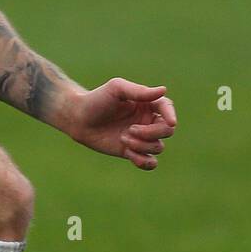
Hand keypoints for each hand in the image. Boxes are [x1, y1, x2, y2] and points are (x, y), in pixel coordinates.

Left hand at [57, 78, 177, 170]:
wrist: (78, 119)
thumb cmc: (96, 100)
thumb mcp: (116, 89)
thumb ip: (139, 91)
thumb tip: (163, 90)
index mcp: (146, 103)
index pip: (167, 108)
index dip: (171, 115)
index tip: (171, 122)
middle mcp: (147, 120)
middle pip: (166, 131)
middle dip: (151, 133)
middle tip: (130, 130)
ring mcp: (141, 137)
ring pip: (158, 147)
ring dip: (142, 146)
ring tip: (123, 139)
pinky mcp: (132, 152)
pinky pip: (150, 162)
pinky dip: (144, 161)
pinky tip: (130, 155)